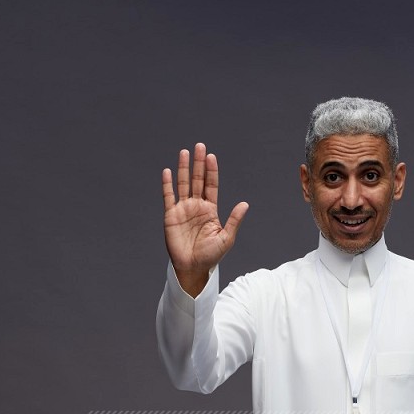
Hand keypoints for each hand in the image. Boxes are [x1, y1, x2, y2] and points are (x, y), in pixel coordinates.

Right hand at [161, 143, 248, 295]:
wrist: (192, 268)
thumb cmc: (210, 256)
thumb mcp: (226, 238)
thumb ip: (234, 220)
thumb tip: (245, 204)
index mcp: (210, 210)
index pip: (211, 185)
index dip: (211, 171)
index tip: (211, 156)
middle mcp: (196, 206)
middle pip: (197, 179)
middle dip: (198, 163)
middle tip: (199, 146)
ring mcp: (183, 209)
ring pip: (183, 184)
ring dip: (183, 168)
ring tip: (184, 152)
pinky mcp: (171, 215)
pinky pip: (168, 196)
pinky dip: (167, 184)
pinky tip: (168, 171)